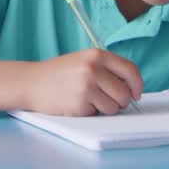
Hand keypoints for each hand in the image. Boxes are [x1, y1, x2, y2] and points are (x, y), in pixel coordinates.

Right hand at [23, 48, 143, 115]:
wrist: (31, 82)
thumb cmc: (58, 74)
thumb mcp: (83, 61)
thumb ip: (106, 70)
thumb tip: (132, 89)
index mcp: (96, 55)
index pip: (130, 70)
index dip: (137, 84)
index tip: (136, 93)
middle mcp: (93, 68)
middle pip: (125, 92)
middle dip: (120, 101)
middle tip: (106, 99)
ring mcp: (86, 86)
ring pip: (115, 106)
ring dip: (106, 108)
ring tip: (88, 100)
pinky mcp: (80, 103)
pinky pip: (99, 114)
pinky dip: (91, 112)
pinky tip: (77, 103)